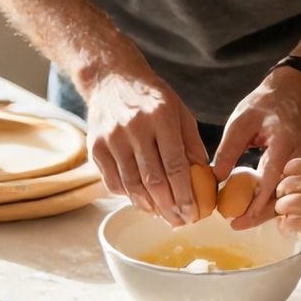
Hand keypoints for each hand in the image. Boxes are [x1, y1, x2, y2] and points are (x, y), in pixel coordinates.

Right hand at [85, 70, 209, 226]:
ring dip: (149, 207)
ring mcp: (112, 138)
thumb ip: (192, 145)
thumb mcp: (180, 112)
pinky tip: (142, 201)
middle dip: (169, 207)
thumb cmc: (153, 98)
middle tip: (180, 222)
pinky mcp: (95, 147)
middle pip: (153, 180)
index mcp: (162, 117)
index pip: (175, 165)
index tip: (193, 214)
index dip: (185, 195)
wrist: (112, 78)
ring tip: (163, 216)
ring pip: (132, 185)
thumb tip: (204, 179)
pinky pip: (112, 182)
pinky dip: (128, 196)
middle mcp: (135, 127)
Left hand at [212, 67, 300, 228]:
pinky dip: (276, 200)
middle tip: (236, 224)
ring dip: (269, 209)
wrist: (293, 94)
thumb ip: (229, 149)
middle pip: (285, 192)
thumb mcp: (241, 121)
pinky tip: (257, 208)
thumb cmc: (265, 105)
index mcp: (285, 139)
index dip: (258, 198)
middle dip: (262, 212)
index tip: (241, 216)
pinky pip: (294, 189)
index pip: (274, 174)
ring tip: (243, 219)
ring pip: (292, 194)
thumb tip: (216, 178)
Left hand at [274, 157, 300, 250]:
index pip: (298, 165)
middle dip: (280, 193)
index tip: (285, 182)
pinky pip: (293, 222)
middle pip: (290, 184)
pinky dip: (285, 224)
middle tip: (281, 200)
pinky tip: (287, 225)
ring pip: (289, 203)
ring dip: (281, 209)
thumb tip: (284, 180)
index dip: (286, 173)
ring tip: (283, 213)